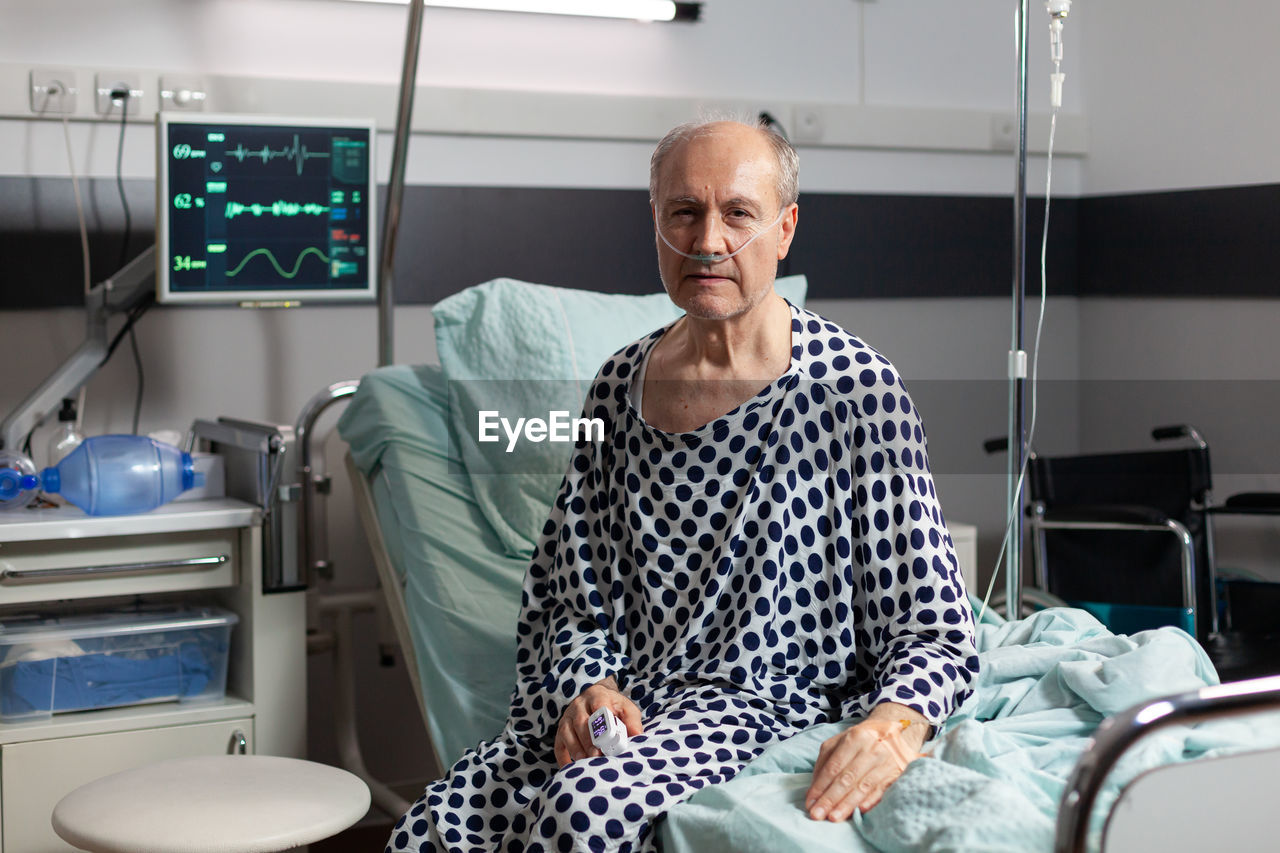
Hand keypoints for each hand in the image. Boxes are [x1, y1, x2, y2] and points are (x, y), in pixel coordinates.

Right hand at [554, 677, 643, 766]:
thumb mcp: (626, 709)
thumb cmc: (614, 707)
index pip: (598, 704)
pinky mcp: (560, 729)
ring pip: (567, 732)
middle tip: (597, 755)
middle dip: (588, 739)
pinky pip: (558, 744)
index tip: (607, 735)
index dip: (602, 720)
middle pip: (581, 721)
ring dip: (576, 748)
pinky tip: (569, 769)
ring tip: (585, 763)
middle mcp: (579, 705)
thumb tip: (637, 736)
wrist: (596, 699)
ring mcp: (567, 717)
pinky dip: (563, 758)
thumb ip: (632, 721)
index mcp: (597, 696)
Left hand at [804, 704, 929, 820]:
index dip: (820, 786)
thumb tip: (814, 789)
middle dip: (830, 799)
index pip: (833, 767)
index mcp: (854, 738)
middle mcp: (871, 749)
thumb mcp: (839, 742)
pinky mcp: (897, 774)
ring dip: (847, 804)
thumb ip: (825, 762)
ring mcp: (886, 762)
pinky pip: (881, 791)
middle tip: (817, 814)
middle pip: (847, 778)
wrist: (892, 734)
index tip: (810, 802)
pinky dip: (870, 802)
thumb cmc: (860, 741)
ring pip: (863, 787)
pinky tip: (859, 811)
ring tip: (834, 817)